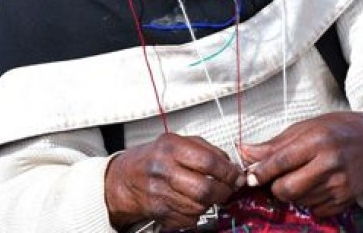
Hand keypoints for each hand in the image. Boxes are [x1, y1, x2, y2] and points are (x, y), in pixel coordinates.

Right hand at [104, 133, 244, 228]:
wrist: (126, 178)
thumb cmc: (155, 158)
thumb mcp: (178, 142)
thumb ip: (206, 150)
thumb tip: (231, 166)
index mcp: (170, 147)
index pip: (209, 162)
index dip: (228, 172)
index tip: (236, 175)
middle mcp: (163, 170)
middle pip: (205, 189)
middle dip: (223, 191)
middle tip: (228, 189)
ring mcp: (159, 194)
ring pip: (199, 206)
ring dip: (210, 203)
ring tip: (206, 193)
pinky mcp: (159, 212)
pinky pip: (189, 219)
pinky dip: (196, 213)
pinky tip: (190, 202)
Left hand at [238, 111, 362, 217]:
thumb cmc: (339, 130)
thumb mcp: (306, 127)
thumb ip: (275, 144)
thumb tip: (245, 151)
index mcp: (317, 141)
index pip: (280, 162)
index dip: (261, 172)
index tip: (251, 176)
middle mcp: (330, 164)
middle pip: (287, 189)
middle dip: (276, 186)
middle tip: (278, 177)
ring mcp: (340, 185)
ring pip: (299, 201)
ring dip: (293, 193)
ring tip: (303, 175)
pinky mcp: (346, 199)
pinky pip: (315, 209)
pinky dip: (310, 200)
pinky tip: (317, 184)